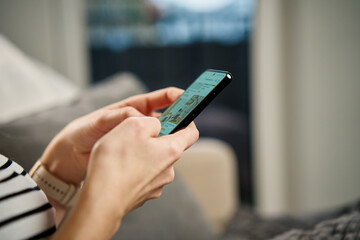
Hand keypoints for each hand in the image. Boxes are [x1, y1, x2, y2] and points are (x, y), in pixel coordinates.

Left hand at [40, 88, 183, 184]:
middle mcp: (139, 123)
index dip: (175, 96)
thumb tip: (141, 117)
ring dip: (171, 137)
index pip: (159, 99)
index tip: (187, 97)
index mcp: (132, 108)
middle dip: (180, 118)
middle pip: (167, 118)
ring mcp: (139, 139)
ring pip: (163, 136)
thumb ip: (119, 117)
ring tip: (178, 140)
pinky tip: (164, 157)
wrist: (69, 157)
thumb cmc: (82, 133)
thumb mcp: (99, 121)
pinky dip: (161, 153)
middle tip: (190, 121)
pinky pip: (154, 152)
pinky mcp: (137, 154)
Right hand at [57, 117, 198, 238]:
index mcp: (171, 150)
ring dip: (142, 154)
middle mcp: (168, 170)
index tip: (176, 115)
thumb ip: (151, 121)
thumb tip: (156, 125)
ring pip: (153, 162)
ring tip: (122, 152)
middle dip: (155, 138)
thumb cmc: (116, 162)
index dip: (186, 120)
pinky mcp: (142, 195)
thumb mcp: (134, 126)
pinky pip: (142, 176)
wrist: (101, 200)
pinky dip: (133, 169)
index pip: (191, 132)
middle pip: (168, 147)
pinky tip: (118, 168)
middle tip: (135, 133)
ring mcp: (156, 185)